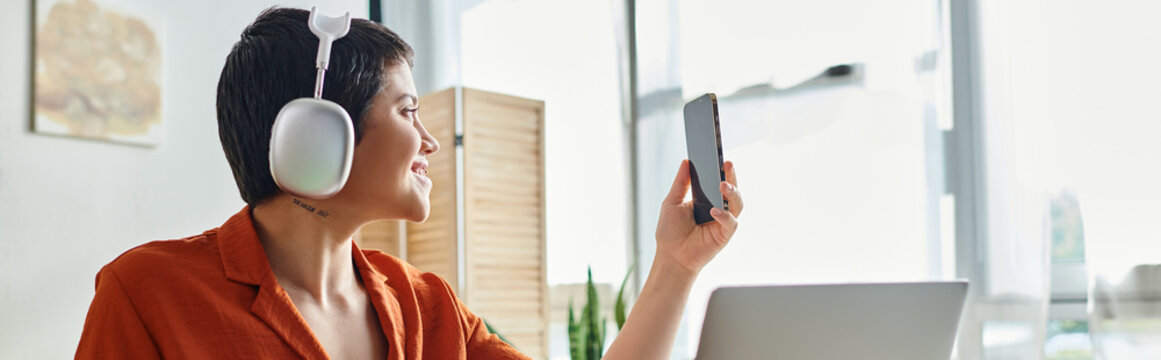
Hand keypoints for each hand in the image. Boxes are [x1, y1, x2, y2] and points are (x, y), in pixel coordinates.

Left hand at [654, 159, 742, 275]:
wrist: (670, 256)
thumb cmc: (670, 232)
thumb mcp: (671, 202)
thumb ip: (680, 183)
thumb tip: (686, 162)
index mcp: (707, 199)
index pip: (719, 180)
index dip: (722, 169)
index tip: (720, 156)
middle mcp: (719, 208)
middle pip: (732, 189)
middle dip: (731, 176)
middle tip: (727, 164)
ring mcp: (723, 222)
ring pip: (737, 204)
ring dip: (732, 193)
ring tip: (722, 185)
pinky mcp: (724, 236)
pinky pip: (731, 223)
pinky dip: (724, 216)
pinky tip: (714, 211)